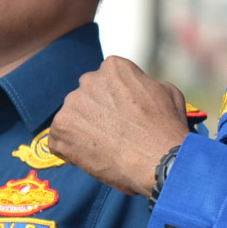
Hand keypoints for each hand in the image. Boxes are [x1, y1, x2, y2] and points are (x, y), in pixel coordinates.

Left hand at [51, 56, 190, 196]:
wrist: (158, 160)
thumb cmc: (167, 129)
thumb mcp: (168, 92)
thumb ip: (145, 84)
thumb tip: (140, 88)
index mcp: (114, 67)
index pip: (107, 81)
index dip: (116, 102)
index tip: (124, 117)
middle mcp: (88, 80)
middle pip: (87, 98)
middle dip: (97, 114)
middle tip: (113, 135)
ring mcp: (72, 104)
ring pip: (73, 118)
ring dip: (83, 131)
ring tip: (104, 149)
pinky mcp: (60, 128)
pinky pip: (58, 139)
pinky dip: (69, 150)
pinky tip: (90, 158)